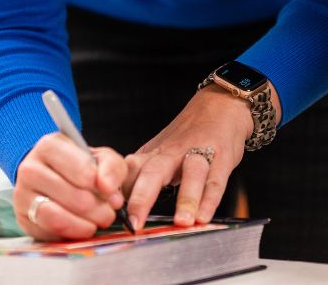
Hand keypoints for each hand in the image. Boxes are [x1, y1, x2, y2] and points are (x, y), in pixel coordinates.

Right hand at [14, 134, 127, 240]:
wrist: (56, 178)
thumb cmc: (81, 167)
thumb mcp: (101, 158)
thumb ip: (111, 168)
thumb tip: (107, 189)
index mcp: (49, 146)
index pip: (79, 167)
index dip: (99, 184)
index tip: (110, 193)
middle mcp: (30, 168)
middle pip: (69, 194)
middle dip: (96, 208)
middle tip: (109, 214)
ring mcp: (22, 195)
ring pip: (55, 216)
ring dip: (82, 225)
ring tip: (96, 224)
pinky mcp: (22, 219)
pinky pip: (47, 232)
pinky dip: (68, 234)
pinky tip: (80, 228)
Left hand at [125, 85, 257, 230]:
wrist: (220, 104)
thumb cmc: (187, 135)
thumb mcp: (160, 151)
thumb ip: (141, 176)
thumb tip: (116, 205)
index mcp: (152, 154)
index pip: (128, 171)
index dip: (116, 190)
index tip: (106, 210)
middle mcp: (172, 153)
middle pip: (154, 171)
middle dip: (142, 197)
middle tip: (135, 222)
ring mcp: (198, 153)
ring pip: (191, 172)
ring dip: (187, 197)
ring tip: (182, 222)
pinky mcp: (222, 157)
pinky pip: (216, 179)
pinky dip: (210, 199)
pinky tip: (204, 217)